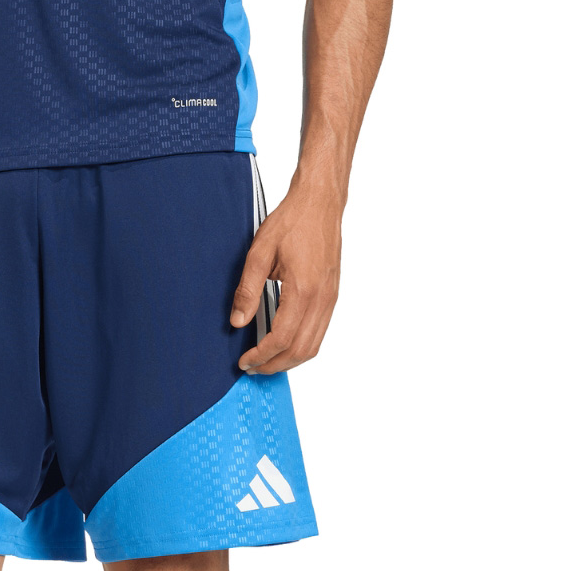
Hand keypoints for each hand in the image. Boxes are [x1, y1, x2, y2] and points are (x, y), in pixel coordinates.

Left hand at [230, 180, 343, 373]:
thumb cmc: (292, 221)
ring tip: (266, 361)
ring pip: (313, 346)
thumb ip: (247, 291)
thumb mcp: (259, 253)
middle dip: (274, 365)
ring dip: (289, 361)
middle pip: (300, 351)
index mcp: (303, 290)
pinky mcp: (332, 296)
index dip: (261, 356)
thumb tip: (237, 322)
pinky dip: (301, 347)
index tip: (244, 361)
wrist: (320, 202)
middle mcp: (321, 299)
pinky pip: (319, 333)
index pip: (281, 338)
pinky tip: (284, 345)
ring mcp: (330, 299)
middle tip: (252, 368)